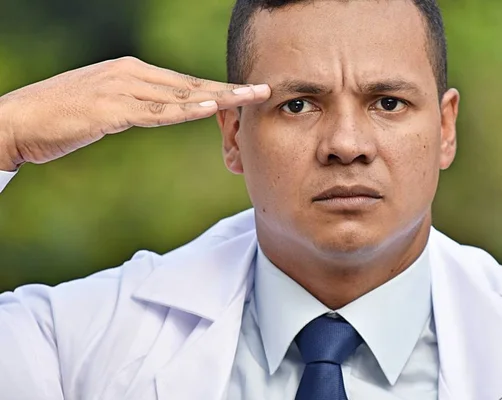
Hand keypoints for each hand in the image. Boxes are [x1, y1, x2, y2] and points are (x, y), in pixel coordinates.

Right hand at [0, 56, 269, 170]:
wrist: (16, 121)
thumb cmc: (58, 118)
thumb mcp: (102, 108)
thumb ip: (132, 107)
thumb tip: (155, 113)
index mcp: (130, 73)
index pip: (183, 83)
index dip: (216, 89)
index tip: (243, 94)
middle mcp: (130, 75)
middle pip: (190, 84)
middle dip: (229, 89)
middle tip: (263, 89)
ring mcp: (121, 89)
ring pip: (181, 95)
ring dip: (220, 97)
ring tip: (251, 97)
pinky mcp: (110, 109)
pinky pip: (156, 111)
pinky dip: (185, 110)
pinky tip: (210, 109)